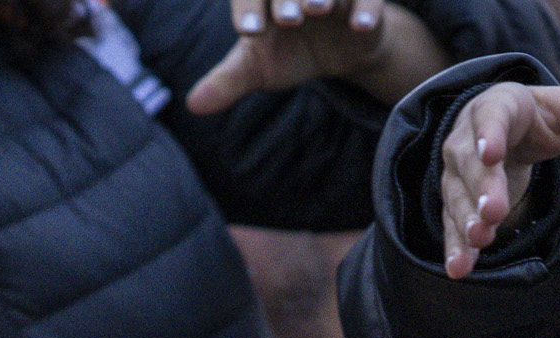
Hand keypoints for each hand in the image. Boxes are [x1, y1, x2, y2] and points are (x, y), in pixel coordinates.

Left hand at [188, 0, 450, 113]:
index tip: (248, 32)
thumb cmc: (291, 50)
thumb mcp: (257, 67)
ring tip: (317, 9)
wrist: (339, 49)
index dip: (248, 8)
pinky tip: (360, 26)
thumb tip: (193, 105)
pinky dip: (366, 8)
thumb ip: (227, 81)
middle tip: (287, 20)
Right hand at [436, 75, 559, 277]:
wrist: (508, 132)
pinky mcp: (457, 203)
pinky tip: (459, 269)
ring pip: (458, 197)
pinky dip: (455, 248)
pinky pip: (452, 225)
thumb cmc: (540, 120)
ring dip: (467, 220)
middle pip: (471, 164)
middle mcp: (467, 140)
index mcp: (496, 107)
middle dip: (481, 189)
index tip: (491, 154)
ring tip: (480, 239)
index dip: (489, 135)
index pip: (491, 118)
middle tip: (493, 212)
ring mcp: (458, 174)